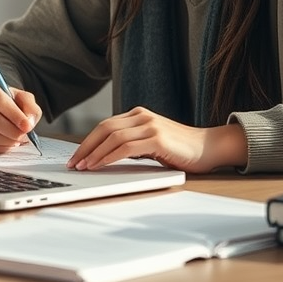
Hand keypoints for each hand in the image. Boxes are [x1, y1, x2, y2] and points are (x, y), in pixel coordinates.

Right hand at [0, 76, 41, 154]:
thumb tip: (29, 121)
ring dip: (7, 140)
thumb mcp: (20, 96)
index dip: (14, 115)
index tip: (27, 125)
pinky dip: (0, 147)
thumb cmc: (5, 100)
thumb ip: (29, 105)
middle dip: (12, 131)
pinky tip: (8, 141)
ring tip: (18, 138)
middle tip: (24, 135)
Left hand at [67, 106, 246, 173]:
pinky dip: (109, 157)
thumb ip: (133, 143)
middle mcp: (142, 116)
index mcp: (139, 115)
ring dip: (94, 153)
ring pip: (112, 136)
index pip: (106, 125)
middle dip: (85, 146)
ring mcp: (150, 125)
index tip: (76, 156)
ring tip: (83, 167)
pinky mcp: (157, 137)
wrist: (209, 147)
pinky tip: (100, 165)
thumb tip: (106, 156)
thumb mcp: (152, 142)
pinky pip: (125, 147)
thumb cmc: (181, 149)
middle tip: (73, 163)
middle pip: (104, 128)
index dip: (88, 141)